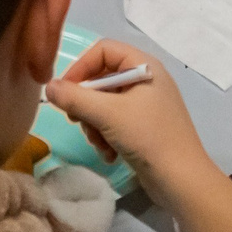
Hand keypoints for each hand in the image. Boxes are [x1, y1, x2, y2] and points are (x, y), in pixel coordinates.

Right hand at [44, 40, 216, 204]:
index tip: (64, 91)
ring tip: (99, 143)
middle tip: (77, 121)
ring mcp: (147, 106)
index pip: (104, 50)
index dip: (81, 67)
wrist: (182, 181)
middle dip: (87, 104)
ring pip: (105, 104)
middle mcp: (146, 81)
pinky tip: (110, 155)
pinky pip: (116, 123)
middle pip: (102, 79)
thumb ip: (75, 98)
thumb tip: (49, 87)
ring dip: (95, 125)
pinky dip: (107, 137)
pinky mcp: (145, 128)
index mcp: (145, 66)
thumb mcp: (107, 114)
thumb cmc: (148, 137)